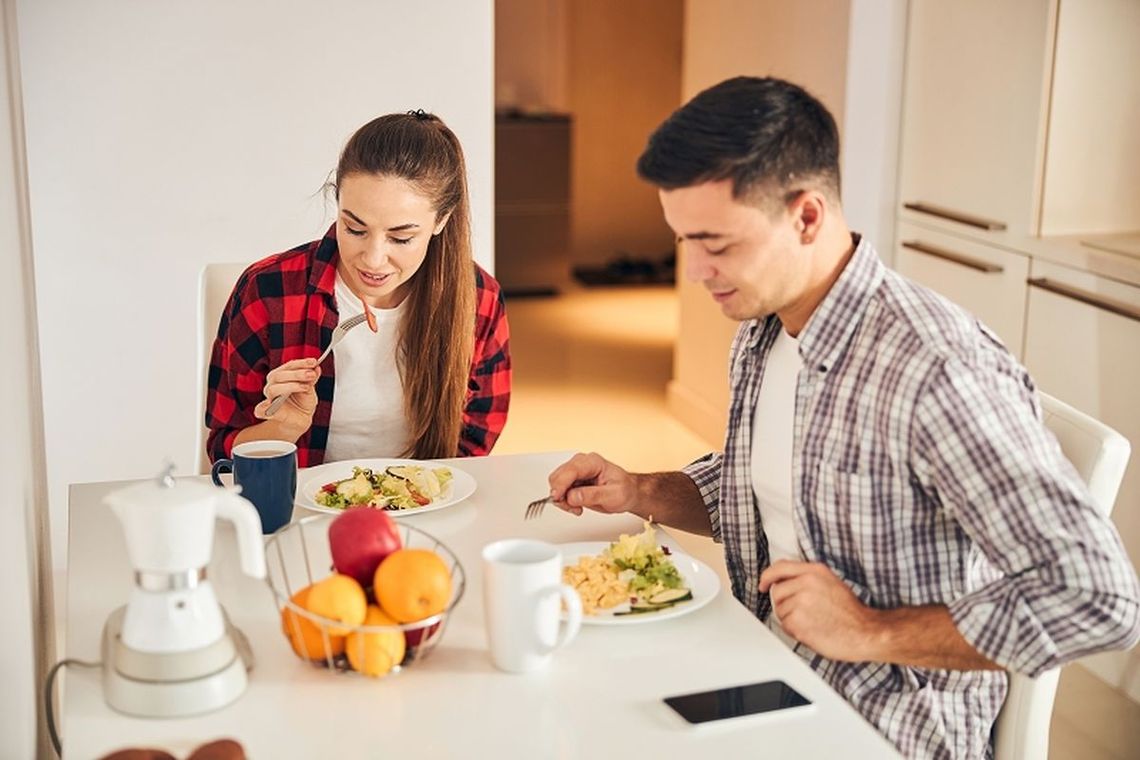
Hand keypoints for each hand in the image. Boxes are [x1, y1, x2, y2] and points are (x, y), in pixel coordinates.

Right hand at [254, 358, 320, 435]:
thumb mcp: (310, 389)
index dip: (301, 363)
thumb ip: (311, 379)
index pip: (289, 366)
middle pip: (279, 375)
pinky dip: (264, 408)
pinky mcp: (267, 412)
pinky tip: (269, 406)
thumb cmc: (302, 403)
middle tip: (311, 374)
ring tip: (306, 387)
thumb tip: (316, 368)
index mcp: (282, 377)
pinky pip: (260, 409)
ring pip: (273, 389)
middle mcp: (273, 385)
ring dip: (291, 386)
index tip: (314, 362)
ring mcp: (269, 398)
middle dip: (297, 374)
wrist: (300, 420)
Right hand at [546, 452, 638, 515]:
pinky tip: (576, 506)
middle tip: (574, 507)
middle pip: (558, 476)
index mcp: (593, 462)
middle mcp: (581, 463)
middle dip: (561, 494)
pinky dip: (564, 501)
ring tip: (577, 508)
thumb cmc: (625, 490)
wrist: (628, 492)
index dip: (561, 484)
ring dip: (562, 500)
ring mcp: (575, 471)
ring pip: (556, 484)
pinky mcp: (572, 480)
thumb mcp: (614, 495)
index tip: (557, 498)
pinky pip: (559, 490)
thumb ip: (593, 495)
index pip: (571, 470)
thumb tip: (572, 496)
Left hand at [759, 560, 880, 661]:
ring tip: (812, 622)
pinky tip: (812, 630)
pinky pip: (785, 625)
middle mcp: (806, 583)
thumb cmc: (851, 613)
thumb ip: (808, 578)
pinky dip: (794, 631)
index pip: (780, 567)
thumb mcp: (831, 583)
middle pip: (777, 591)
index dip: (768, 577)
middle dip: (785, 603)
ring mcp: (801, 602)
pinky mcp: (798, 621)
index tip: (763, 584)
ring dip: (791, 619)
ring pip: (780, 610)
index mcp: (815, 571)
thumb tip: (786, 582)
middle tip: (803, 613)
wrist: (865, 632)